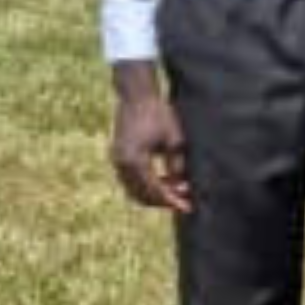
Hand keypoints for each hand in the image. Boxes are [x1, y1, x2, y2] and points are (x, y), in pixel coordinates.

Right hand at [107, 76, 190, 214]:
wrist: (137, 96)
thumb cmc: (158, 114)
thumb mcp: (174, 140)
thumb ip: (176, 165)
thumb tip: (181, 186)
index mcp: (135, 160)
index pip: (154, 190)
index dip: (172, 201)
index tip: (187, 208)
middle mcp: (121, 163)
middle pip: (142, 195)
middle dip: (163, 201)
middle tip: (184, 201)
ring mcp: (116, 160)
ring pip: (134, 190)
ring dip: (154, 194)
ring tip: (177, 191)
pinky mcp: (118, 156)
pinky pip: (131, 180)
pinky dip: (146, 185)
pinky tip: (165, 181)